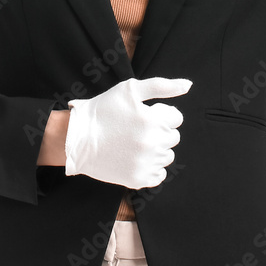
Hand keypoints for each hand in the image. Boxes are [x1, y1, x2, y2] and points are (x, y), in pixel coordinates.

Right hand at [64, 76, 191, 188]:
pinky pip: (159, 175)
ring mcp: (145, 163)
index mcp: (152, 120)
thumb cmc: (104, 110)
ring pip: (168, 156)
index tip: (144, 115)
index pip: (177, 118)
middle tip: (137, 129)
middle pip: (173, 137)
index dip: (160, 114)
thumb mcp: (131, 89)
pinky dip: (151, 167)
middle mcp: (152, 143)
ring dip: (157, 149)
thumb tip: (188, 85)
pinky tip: (135, 157)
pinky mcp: (138, 179)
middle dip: (160, 131)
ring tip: (134, 143)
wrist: (77, 139)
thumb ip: (162, 86)